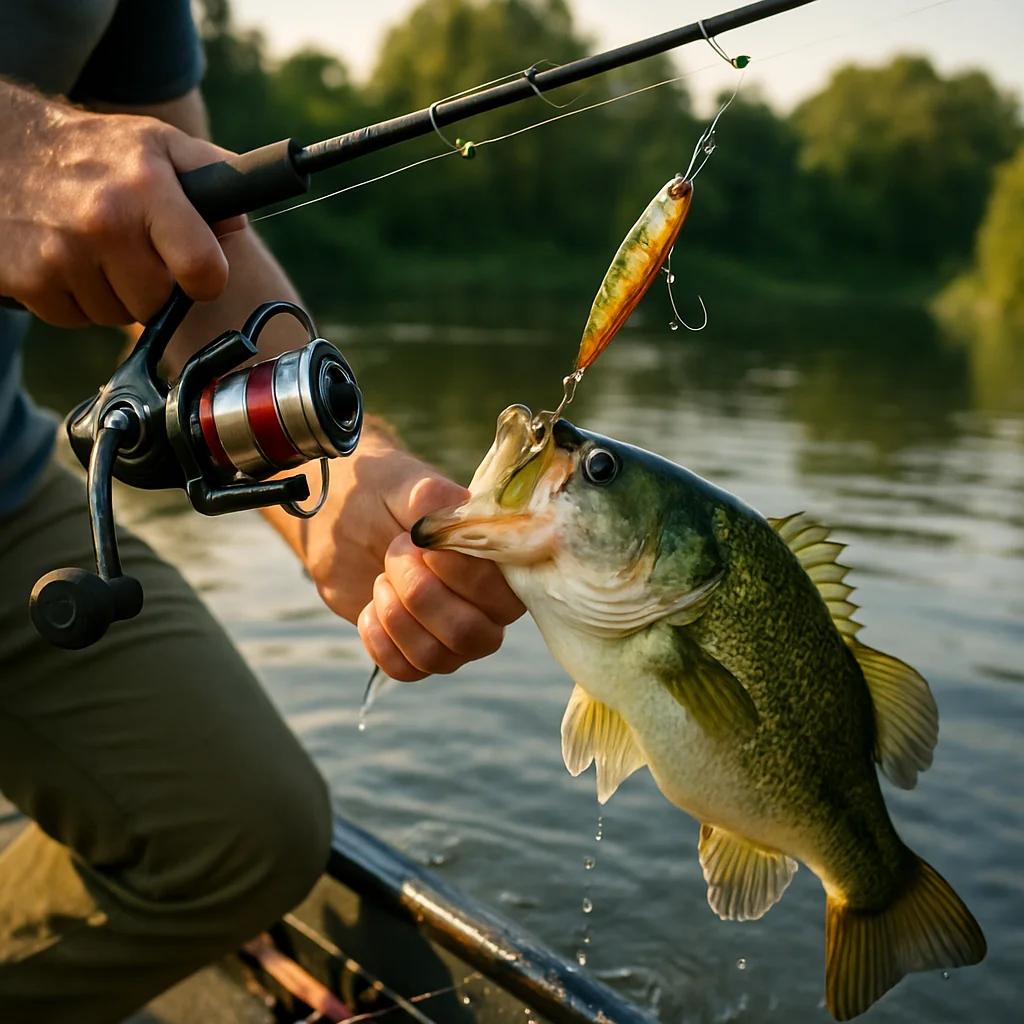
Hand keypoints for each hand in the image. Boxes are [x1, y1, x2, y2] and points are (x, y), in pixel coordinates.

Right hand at [0, 80, 242, 325]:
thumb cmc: (93, 151)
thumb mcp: (157, 143)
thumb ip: (212, 173)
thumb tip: (241, 218)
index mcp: (146, 188)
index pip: (203, 269)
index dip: (206, 278)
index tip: (196, 270)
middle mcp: (103, 221)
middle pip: (158, 303)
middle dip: (153, 286)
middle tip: (133, 250)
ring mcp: (61, 253)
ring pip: (117, 316)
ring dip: (112, 294)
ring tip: (95, 250)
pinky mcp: (28, 278)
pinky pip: (76, 318)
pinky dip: (74, 298)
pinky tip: (65, 260)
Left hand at [291, 430, 524, 680]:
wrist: (345, 519)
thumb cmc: (388, 496)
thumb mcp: (407, 486)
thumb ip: (433, 498)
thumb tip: (452, 509)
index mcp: (500, 566)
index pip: (505, 595)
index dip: (463, 576)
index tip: (424, 544)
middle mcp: (487, 609)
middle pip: (470, 634)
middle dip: (420, 594)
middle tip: (394, 554)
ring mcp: (453, 636)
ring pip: (436, 657)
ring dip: (396, 615)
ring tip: (382, 579)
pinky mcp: (417, 653)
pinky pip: (405, 670)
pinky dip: (378, 639)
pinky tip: (370, 606)